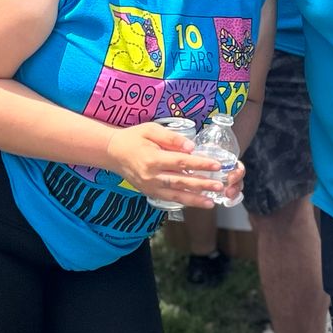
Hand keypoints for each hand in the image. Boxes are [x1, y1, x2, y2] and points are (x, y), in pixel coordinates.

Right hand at [105, 121, 223, 205]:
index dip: (200, 164)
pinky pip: (169, 198)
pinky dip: (183, 201)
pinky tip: (196, 203)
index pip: (181, 162)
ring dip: (195, 199)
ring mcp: (149, 187)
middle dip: (202, 185)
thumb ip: (172, 138)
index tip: (217, 165)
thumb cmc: (134, 138)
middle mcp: (151, 176)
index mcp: (153, 158)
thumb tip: (191, 147)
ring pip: (175, 195)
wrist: (112, 152)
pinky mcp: (149, 192)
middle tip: (220, 186)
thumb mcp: (151, 130)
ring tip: (211, 202)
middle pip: (181, 182)